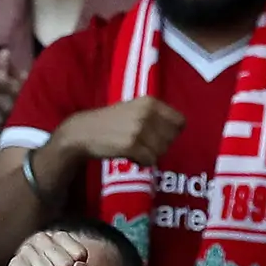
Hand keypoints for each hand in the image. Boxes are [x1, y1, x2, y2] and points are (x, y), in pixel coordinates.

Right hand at [54, 99, 186, 167]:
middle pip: (171, 140)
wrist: (84, 131)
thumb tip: (179, 128)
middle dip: (160, 146)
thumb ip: (156, 116)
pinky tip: (131, 156)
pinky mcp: (131, 145)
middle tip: (143, 144)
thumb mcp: (135, 109)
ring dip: (150, 155)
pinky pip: (150, 161)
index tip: (159, 136)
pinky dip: (142, 162)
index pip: (180, 122)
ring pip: (161, 152)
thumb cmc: (111, 122)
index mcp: (151, 102)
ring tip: (135, 148)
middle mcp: (147, 113)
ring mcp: (139, 129)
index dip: (172, 133)